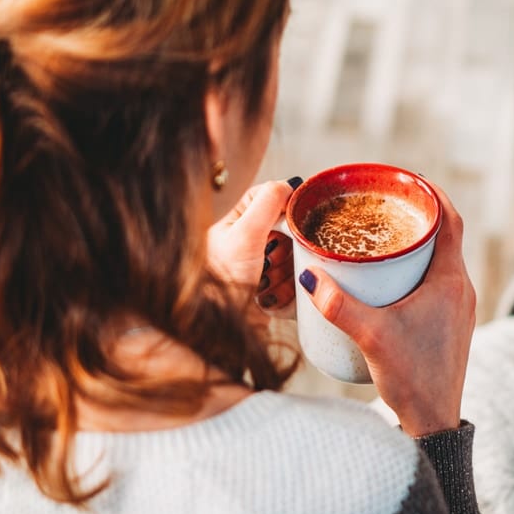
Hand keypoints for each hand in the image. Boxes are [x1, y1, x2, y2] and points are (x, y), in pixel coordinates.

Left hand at [207, 179, 298, 312]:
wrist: (219, 330)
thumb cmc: (220, 282)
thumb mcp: (244, 234)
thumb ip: (267, 203)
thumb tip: (289, 183)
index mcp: (236, 225)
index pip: (267, 198)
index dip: (284, 205)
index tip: (293, 216)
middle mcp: (248, 245)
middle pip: (288, 231)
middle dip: (287, 248)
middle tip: (271, 260)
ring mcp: (260, 270)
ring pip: (294, 259)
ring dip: (286, 274)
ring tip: (266, 285)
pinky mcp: (271, 294)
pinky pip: (294, 287)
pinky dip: (287, 294)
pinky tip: (268, 300)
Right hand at [298, 184, 475, 435]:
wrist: (434, 420)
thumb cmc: (413, 378)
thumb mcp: (372, 336)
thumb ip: (339, 305)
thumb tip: (309, 276)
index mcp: (450, 280)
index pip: (450, 220)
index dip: (431, 195)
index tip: (406, 180)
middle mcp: (460, 288)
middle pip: (444, 235)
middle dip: (415, 217)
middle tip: (382, 206)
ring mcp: (457, 306)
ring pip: (440, 259)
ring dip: (416, 243)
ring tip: (381, 236)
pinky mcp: (450, 322)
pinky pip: (436, 280)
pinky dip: (416, 267)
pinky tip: (389, 276)